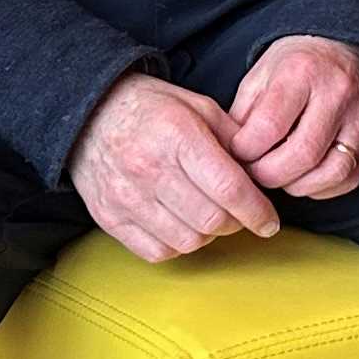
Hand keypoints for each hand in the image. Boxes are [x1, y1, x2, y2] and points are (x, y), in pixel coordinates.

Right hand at [71, 72, 283, 260]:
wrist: (89, 113)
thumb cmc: (149, 108)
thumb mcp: (198, 106)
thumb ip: (234, 138)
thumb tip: (263, 172)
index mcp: (177, 136)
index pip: (229, 188)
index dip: (257, 211)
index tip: (269, 221)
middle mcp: (149, 168)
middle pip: (212, 220)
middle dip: (236, 222)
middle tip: (238, 213)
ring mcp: (126, 196)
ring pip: (188, 241)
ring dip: (208, 235)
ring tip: (207, 215)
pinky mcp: (109, 217)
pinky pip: (157, 252)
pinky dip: (177, 245)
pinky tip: (180, 224)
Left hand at [228, 35, 358, 200]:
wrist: (346, 46)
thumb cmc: (298, 63)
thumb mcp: (260, 73)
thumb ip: (243, 113)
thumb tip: (231, 154)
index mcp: (302, 71)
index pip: (269, 127)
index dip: (245, 151)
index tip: (237, 152)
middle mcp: (337, 93)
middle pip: (302, 154)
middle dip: (269, 174)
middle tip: (255, 171)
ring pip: (331, 172)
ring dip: (297, 185)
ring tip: (281, 175)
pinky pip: (349, 178)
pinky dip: (322, 187)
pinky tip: (305, 177)